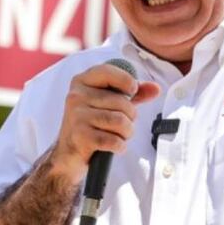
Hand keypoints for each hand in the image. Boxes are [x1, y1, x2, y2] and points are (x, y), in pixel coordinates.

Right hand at [48, 62, 159, 183]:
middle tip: (123, 123)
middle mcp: (76, 96)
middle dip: (130, 117)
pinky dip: (120, 146)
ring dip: (126, 132)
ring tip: (119, 134)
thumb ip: (132, 93)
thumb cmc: (92, 123)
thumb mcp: (109, 103)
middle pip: (121, 102)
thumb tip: (155, 88)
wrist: (68, 153)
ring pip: (120, 121)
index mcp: (82, 81)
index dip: (127, 80)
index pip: (108, 71)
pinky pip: (114, 140)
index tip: (132, 91)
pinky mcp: (80, 136)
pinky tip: (114, 146)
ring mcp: (77, 116)